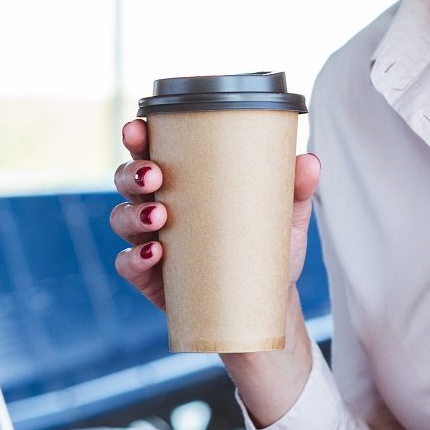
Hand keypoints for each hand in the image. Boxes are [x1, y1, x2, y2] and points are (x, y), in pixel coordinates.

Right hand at [110, 118, 321, 312]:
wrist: (265, 303)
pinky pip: (127, 264)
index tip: (138, 126)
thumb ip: (295, 188)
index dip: (138, 134)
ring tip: (159, 216)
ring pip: (121, 218)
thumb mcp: (284, 216)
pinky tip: (155, 254)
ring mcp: (150, 240)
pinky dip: (134, 258)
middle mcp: (159, 204)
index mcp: (185, 179)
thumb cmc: (266, 248)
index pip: (152, 148)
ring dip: (133, 213)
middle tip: (155, 175)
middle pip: (127, 178)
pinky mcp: (149, 276)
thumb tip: (308, 160)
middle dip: (132, 172)